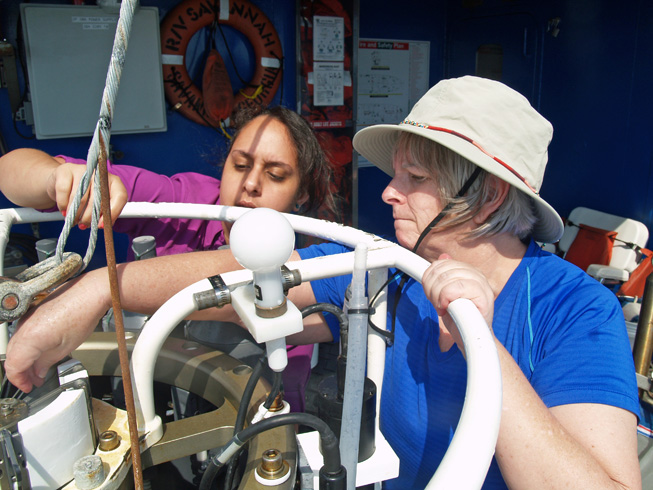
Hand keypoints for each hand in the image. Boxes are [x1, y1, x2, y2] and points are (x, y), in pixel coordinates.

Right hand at [4, 269, 110, 392]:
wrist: (89, 292)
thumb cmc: (82, 315)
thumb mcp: (65, 348)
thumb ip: (46, 362)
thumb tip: (37, 372)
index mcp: (29, 338)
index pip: (13, 366)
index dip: (19, 380)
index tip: (28, 387)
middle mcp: (23, 327)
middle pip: (12, 356)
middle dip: (22, 372)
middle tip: (33, 381)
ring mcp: (26, 319)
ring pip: (16, 346)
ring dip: (25, 359)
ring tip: (39, 370)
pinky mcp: (32, 313)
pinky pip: (23, 334)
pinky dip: (28, 347)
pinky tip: (41, 353)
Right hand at [47, 162, 127, 228]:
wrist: (63, 181)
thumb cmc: (85, 195)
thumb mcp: (97, 203)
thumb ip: (102, 214)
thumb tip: (100, 225)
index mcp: (114, 182)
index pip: (120, 196)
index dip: (113, 213)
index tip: (101, 225)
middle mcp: (99, 174)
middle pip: (97, 200)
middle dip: (89, 217)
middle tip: (83, 225)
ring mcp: (82, 170)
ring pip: (80, 198)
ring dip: (75, 214)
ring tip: (74, 221)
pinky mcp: (65, 171)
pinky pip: (64, 193)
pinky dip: (63, 206)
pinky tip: (64, 211)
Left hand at [421, 254, 494, 350]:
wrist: (472, 339)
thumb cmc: (460, 318)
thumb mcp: (447, 293)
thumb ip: (445, 276)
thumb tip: (443, 257)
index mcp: (469, 271)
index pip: (441, 264)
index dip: (430, 278)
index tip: (431, 294)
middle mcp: (477, 274)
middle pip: (441, 270)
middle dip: (431, 289)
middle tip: (436, 303)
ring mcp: (482, 285)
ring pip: (446, 278)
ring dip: (437, 296)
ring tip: (442, 307)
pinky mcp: (484, 297)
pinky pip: (454, 288)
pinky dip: (445, 299)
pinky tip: (447, 308)